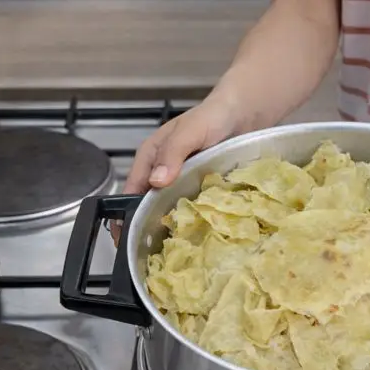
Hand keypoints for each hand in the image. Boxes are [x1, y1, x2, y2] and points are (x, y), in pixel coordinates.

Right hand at [112, 97, 237, 242]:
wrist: (244, 113)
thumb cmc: (212, 117)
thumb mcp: (190, 132)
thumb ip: (173, 154)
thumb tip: (157, 181)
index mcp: (150, 158)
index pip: (131, 192)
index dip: (125, 216)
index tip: (126, 240)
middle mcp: (162, 172)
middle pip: (147, 205)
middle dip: (146, 228)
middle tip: (151, 256)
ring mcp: (182, 182)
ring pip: (169, 209)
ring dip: (170, 228)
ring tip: (172, 253)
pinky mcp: (201, 188)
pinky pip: (192, 208)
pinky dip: (192, 221)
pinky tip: (196, 237)